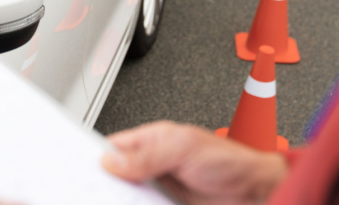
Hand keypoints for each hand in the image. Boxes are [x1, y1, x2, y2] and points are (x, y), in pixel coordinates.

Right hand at [102, 121, 287, 204]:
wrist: (255, 193)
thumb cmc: (229, 162)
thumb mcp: (184, 149)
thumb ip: (147, 155)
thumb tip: (112, 161)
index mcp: (154, 140)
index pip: (115, 146)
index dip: (97, 156)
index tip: (82, 168)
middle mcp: (154, 164)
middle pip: (117, 175)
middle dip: (104, 183)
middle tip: (92, 192)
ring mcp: (159, 188)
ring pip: (127, 196)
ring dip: (120, 199)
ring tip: (110, 201)